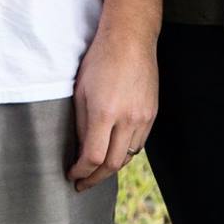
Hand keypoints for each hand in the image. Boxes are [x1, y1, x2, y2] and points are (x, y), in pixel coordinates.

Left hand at [67, 24, 156, 191]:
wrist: (130, 40)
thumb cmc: (99, 60)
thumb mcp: (80, 90)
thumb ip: (80, 123)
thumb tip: (80, 149)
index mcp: (105, 113)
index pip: (93, 157)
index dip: (81, 172)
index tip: (71, 175)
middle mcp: (128, 119)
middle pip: (114, 164)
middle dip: (95, 178)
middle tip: (82, 184)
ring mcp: (144, 118)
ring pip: (129, 156)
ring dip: (111, 167)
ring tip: (95, 171)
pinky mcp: (152, 114)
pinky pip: (139, 143)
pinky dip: (125, 152)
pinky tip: (114, 152)